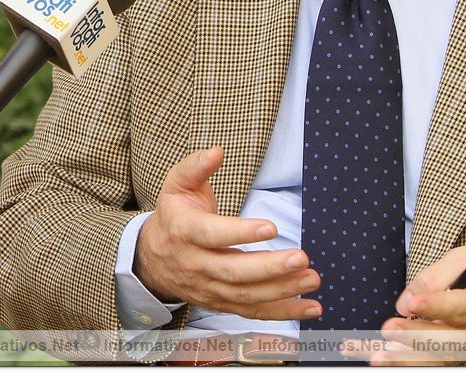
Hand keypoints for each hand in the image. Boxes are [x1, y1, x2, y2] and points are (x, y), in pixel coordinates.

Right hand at [134, 147, 320, 321]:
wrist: (154, 258)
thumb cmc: (174, 216)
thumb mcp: (176, 186)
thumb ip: (195, 166)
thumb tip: (216, 152)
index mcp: (184, 231)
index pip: (212, 235)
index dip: (240, 233)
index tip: (271, 227)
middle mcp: (195, 264)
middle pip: (233, 271)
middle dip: (269, 267)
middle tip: (300, 258)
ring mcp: (208, 287)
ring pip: (246, 295)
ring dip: (282, 290)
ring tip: (311, 279)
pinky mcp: (221, 303)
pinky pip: (252, 312)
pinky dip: (282, 312)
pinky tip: (309, 307)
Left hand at [345, 247, 465, 365]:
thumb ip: (437, 274)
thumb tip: (408, 300)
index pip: (460, 306)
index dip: (436, 306)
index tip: (412, 304)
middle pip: (447, 340)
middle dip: (415, 337)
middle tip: (388, 329)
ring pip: (437, 357)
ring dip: (406, 357)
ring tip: (378, 355)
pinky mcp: (454, 353)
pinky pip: (431, 361)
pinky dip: (405, 361)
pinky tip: (381, 358)